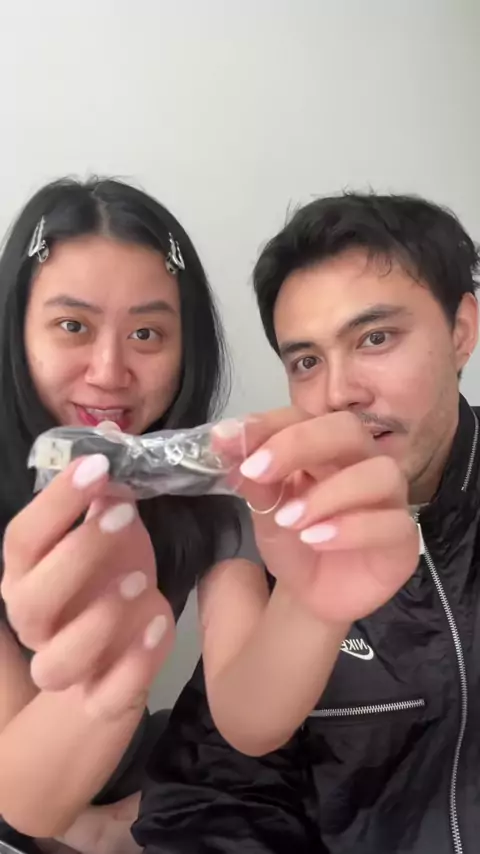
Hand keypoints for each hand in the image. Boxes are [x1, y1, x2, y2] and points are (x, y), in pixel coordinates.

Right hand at [1, 452, 173, 717]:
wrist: (117, 651)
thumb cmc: (107, 579)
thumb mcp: (110, 535)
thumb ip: (106, 501)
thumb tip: (113, 449)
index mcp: (28, 574)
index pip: (23, 538)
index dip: (56, 501)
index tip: (97, 466)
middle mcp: (35, 622)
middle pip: (31, 599)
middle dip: (76, 554)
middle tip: (122, 514)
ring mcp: (64, 666)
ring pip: (57, 661)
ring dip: (99, 618)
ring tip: (140, 578)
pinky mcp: (100, 697)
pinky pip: (108, 694)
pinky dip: (134, 664)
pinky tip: (161, 622)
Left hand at [214, 409, 418, 624]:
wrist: (312, 593)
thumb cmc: (294, 540)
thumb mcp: (264, 511)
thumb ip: (253, 478)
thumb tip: (224, 442)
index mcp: (325, 447)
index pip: (303, 417)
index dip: (267, 425)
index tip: (227, 441)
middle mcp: (362, 462)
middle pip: (348, 430)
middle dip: (300, 444)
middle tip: (258, 471)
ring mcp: (389, 498)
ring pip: (378, 473)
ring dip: (328, 493)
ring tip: (288, 520)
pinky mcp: (403, 538)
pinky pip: (391, 523)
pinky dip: (350, 528)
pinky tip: (315, 540)